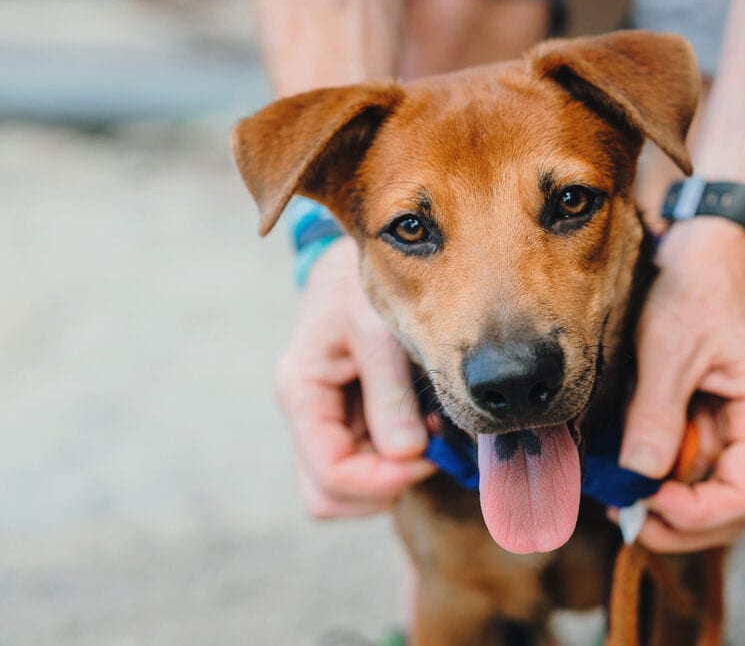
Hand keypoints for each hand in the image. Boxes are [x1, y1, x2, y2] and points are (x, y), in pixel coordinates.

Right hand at [275, 238, 434, 518]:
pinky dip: (396, 459)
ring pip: (346, 489)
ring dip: (390, 475)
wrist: (353, 262)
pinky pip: (365, 464)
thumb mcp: (378, 332)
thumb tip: (407, 454)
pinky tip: (423, 424)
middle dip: (382, 486)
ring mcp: (325, 421)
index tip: (427, 455)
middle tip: (428, 450)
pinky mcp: (347, 419)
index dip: (383, 479)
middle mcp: (306, 416)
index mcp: (302, 393)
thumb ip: (390, 393)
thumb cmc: (361, 288)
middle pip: (329, 496)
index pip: (332, 474)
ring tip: (428, 432)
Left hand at [617, 218, 744, 551]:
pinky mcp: (696, 411)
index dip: (697, 515)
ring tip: (612, 492)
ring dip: (659, 499)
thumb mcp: (671, 348)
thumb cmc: (695, 286)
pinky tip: (617, 467)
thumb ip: (657, 412)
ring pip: (698, 485)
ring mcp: (723, 421)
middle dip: (676, 521)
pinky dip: (650, 470)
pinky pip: (677, 456)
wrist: (700, 243)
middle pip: (725, 503)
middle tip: (623, 517)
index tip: (647, 503)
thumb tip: (639, 475)